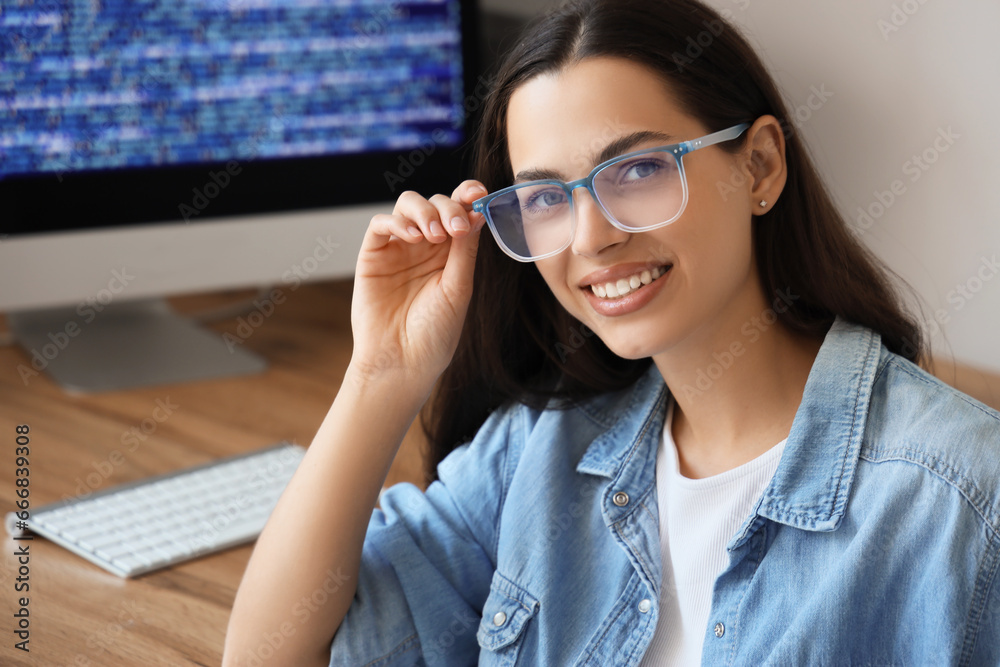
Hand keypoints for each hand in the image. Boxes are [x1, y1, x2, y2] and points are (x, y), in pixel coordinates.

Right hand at [348, 180, 488, 389]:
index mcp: (452, 253)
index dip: (468, 196)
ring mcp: (399, 248)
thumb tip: (477, 212)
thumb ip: (464, 250)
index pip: (460, 213)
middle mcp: (427, 246)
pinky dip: (397, 223)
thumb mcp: (458, 288)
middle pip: (436, 203)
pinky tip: (413, 238)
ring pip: (408, 205)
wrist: (402, 362)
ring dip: (424, 211)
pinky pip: (381, 224)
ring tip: (433, 235)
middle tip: (455, 228)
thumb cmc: (434, 333)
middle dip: (448, 207)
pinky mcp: (373, 255)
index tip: (479, 193)